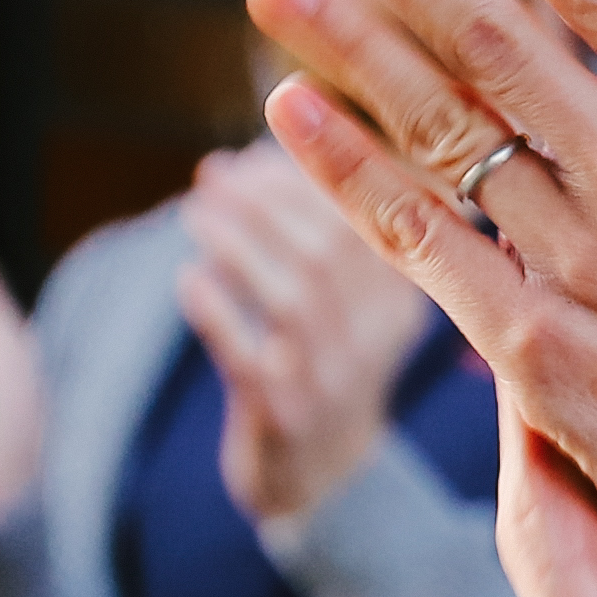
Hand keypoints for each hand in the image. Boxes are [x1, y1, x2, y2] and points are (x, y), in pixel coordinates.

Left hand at [174, 142, 433, 527]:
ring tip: (195, 210)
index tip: (276, 134)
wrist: (321, 474)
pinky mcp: (285, 422)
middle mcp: (381, 343)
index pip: (382, 218)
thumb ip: (332, 213)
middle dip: (264, 202)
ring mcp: (334, 386)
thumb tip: (289, 122)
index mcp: (407, 298)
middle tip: (214, 174)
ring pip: (290, 302)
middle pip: (328, 256)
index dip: (326, 167)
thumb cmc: (324, 353)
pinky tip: (190, 280)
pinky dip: (216, 314)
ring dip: (235, 245)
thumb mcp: (352, 287)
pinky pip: (249, 362)